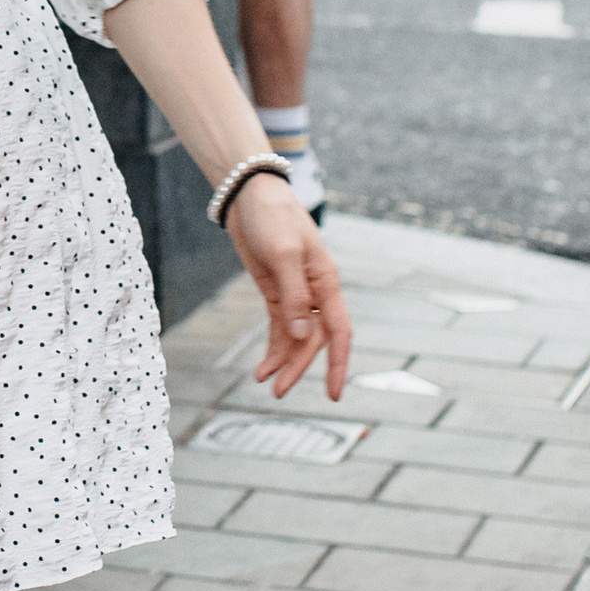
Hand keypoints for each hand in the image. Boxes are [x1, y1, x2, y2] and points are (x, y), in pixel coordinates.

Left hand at [229, 174, 352, 403]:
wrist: (250, 196)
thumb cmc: (274, 218)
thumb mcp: (283, 254)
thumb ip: (293, 295)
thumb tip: (300, 335)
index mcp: (327, 282)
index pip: (339, 332)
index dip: (337, 363)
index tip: (332, 393)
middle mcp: (316, 293)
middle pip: (313, 340)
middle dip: (298, 367)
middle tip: (278, 392)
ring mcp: (296, 294)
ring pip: (296, 338)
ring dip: (284, 361)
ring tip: (265, 383)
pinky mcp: (276, 293)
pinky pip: (279, 328)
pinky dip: (273, 347)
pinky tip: (262, 366)